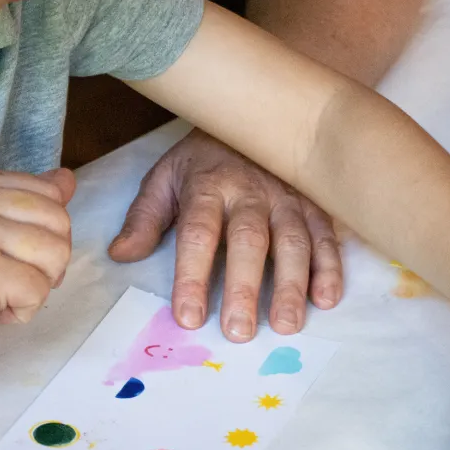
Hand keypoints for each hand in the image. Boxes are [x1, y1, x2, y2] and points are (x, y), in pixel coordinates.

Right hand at [0, 166, 73, 397]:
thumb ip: (24, 204)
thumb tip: (67, 179)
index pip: (51, 195)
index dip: (44, 238)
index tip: (5, 259)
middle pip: (60, 223)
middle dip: (46, 265)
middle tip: (4, 283)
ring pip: (56, 256)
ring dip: (34, 289)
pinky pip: (38, 291)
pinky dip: (21, 312)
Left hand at [108, 129, 341, 342]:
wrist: (252, 117)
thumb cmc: (202, 160)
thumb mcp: (164, 178)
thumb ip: (145, 217)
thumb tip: (121, 254)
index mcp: (207, 187)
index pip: (197, 234)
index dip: (193, 276)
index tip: (189, 317)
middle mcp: (250, 192)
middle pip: (248, 242)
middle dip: (244, 288)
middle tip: (239, 332)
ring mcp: (286, 197)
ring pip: (292, 242)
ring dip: (291, 285)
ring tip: (286, 325)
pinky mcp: (313, 203)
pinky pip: (325, 235)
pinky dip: (329, 266)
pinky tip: (326, 299)